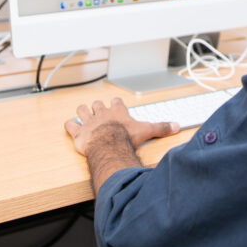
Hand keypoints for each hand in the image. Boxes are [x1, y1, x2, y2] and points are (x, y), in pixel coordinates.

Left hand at [64, 98, 179, 155]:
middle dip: (97, 106)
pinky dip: (70, 125)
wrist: (109, 144)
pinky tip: (71, 126)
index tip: (116, 104)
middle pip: (97, 103)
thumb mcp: (147, 131)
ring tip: (83, 114)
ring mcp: (89, 122)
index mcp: (117, 111)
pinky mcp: (78, 132)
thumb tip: (176, 127)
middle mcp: (102, 113)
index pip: (116, 101)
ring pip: (82, 110)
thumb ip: (161, 128)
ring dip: (82, 111)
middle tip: (98, 110)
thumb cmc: (126, 137)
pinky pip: (70, 124)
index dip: (115, 103)